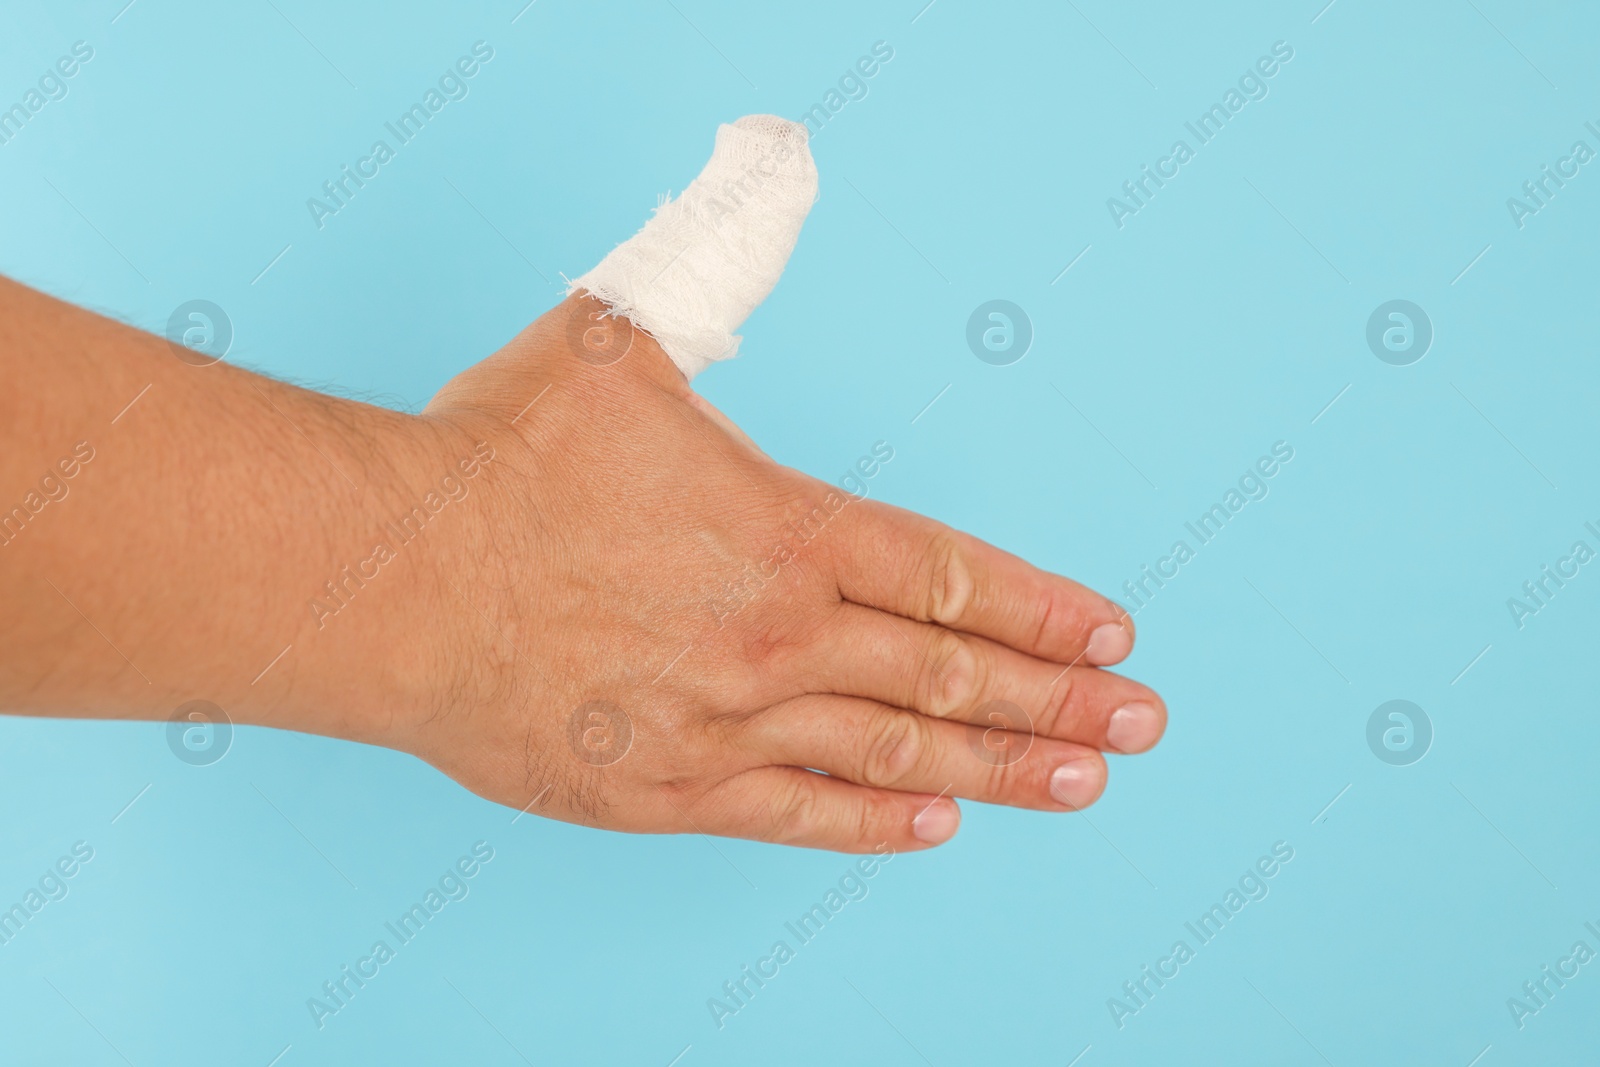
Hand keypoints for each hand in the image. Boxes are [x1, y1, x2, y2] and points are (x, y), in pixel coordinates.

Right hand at [389, 295, 1165, 852]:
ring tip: (1082, 781)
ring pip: (893, 752)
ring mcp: (726, 721)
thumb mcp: (617, 331)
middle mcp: (776, 633)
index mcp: (783, 528)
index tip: (1109, 633)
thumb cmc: (498, 460)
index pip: (948, 576)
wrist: (390, 580)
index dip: (1040, 609)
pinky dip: (874, 821)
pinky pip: (795, 814)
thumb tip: (768, 159)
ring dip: (1001, 766)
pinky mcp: (665, 791)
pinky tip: (939, 823)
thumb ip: (712, 259)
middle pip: (948, 674)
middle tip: (1142, 721)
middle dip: (1057, 698)